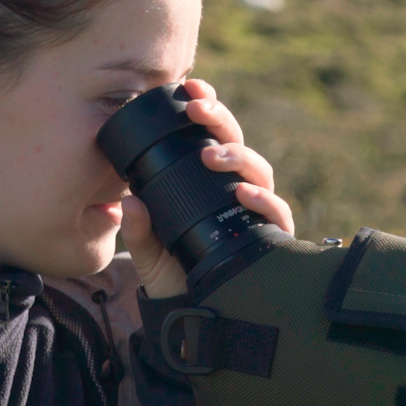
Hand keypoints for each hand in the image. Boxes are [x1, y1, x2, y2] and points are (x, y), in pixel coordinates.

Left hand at [120, 79, 294, 298]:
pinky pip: (276, 212)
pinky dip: (263, 199)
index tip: (190, 87)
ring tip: (212, 155)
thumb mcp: (150, 254)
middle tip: (197, 108)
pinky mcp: (272, 238)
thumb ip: (140, 230)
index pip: (212, 137)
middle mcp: (236, 191)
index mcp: (208, 183)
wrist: (198, 318)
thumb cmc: (177, 279)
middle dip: (220, 120)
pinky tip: (245, 193)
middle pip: (237, 143)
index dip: (207, 108)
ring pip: (259, 170)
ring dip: (237, 156)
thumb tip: (128, 203)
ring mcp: (256, 212)